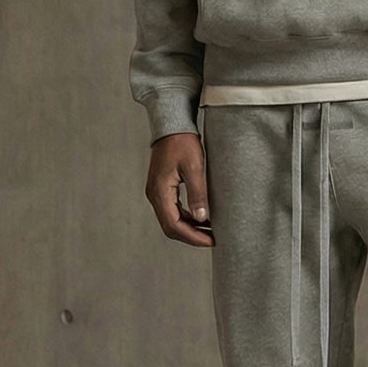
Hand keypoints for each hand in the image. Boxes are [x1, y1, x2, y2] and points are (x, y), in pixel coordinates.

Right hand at [146, 131, 214, 246]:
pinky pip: (172, 210)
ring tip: (210, 230)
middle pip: (171, 227)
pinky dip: (186, 218)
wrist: (172, 125)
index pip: (174, 225)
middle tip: (213, 239)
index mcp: (160, 191)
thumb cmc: (182, 142)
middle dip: (191, 236)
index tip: (211, 240)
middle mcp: (154, 195)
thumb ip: (198, 194)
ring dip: (189, 228)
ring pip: (171, 220)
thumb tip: (203, 219)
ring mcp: (157, 192)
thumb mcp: (194, 167)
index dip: (193, 237)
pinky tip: (202, 218)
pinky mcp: (162, 188)